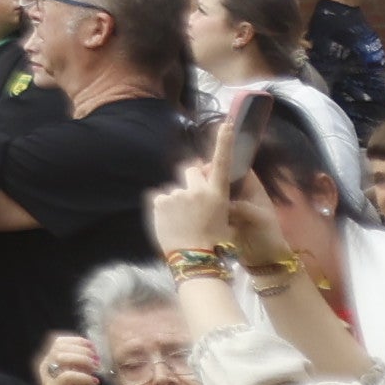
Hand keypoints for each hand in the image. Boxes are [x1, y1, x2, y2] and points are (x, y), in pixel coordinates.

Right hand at [34, 332, 110, 384]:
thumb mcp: (79, 375)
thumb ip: (81, 362)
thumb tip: (92, 351)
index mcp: (49, 361)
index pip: (58, 341)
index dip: (76, 341)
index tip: (92, 346)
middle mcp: (45, 368)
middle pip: (60, 347)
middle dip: (82, 350)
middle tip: (97, 359)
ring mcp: (47, 379)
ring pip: (62, 358)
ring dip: (83, 360)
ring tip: (96, 368)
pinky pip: (67, 376)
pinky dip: (83, 376)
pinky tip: (94, 381)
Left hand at [144, 108, 243, 260]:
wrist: (195, 261)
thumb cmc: (214, 245)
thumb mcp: (225, 220)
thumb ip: (214, 201)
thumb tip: (206, 190)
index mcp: (217, 194)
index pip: (221, 162)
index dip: (223, 142)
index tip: (226, 123)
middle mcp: (197, 189)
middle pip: (189, 170)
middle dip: (189, 179)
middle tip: (191, 202)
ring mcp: (177, 194)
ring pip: (174, 190)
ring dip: (175, 200)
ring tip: (180, 222)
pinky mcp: (159, 202)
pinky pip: (159, 200)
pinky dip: (162, 209)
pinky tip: (169, 224)